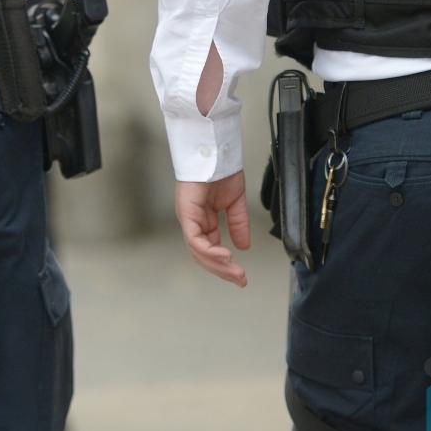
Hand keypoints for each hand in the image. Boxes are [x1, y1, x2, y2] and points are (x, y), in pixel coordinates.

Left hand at [174, 171, 250, 287]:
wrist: (216, 150)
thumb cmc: (220, 170)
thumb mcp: (234, 203)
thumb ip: (238, 224)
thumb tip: (244, 246)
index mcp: (202, 220)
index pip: (210, 249)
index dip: (224, 265)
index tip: (240, 275)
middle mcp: (192, 222)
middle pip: (203, 255)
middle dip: (222, 270)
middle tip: (240, 280)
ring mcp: (188, 217)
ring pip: (198, 250)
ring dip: (217, 264)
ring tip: (234, 271)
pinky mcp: (186, 212)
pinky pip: (195, 238)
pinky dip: (208, 250)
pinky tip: (224, 256)